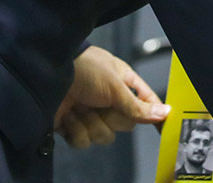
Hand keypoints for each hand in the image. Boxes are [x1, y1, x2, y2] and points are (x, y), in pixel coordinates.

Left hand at [54, 45, 169, 148]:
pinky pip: (84, 142)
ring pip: (104, 135)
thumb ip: (138, 106)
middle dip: (111, 117)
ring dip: (90, 123)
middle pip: (125, 124)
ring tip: (79, 106)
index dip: (154, 114)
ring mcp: (91, 115)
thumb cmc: (86, 70)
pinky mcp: (73, 128)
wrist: (47, 75)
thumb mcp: (115, 87)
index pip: (146, 102)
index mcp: (123, 85)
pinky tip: (68, 115)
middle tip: (99, 103)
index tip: (165, 127)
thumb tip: (165, 112)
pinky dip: (75, 130)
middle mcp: (109, 101)